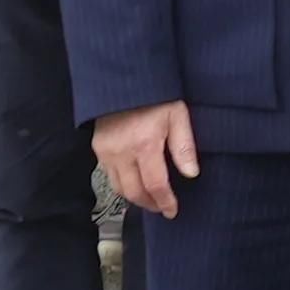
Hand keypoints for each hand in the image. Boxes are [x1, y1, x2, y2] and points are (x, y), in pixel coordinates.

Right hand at [90, 100, 197, 217]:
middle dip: (149, 204)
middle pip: (134, 192)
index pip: (155, 185)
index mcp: (144, 145)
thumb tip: (191, 173)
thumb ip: (184, 146)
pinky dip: (122, 185)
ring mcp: (106, 151)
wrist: (124, 78)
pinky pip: (109, 175)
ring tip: (149, 199)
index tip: (172, 211)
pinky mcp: (98, 148)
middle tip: (161, 208)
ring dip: (134, 197)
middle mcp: (121, 152)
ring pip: (118, 187)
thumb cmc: (154, 94)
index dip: (164, 202)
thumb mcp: (177, 115)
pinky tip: (134, 183)